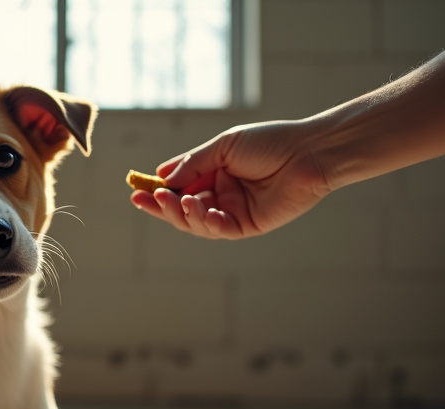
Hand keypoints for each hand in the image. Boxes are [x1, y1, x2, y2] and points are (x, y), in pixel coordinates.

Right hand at [131, 119, 333, 238]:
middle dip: (163, 206)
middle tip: (147, 200)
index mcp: (215, 174)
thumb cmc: (269, 142)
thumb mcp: (223, 147)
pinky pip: (220, 230)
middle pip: (183, 209)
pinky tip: (201, 211)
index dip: (158, 191)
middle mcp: (222, 195)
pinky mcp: (248, 225)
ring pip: (197, 222)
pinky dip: (207, 223)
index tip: (137, 191)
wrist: (308, 152)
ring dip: (183, 214)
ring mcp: (234, 212)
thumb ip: (192, 164)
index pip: (179, 187)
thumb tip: (162, 176)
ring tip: (177, 201)